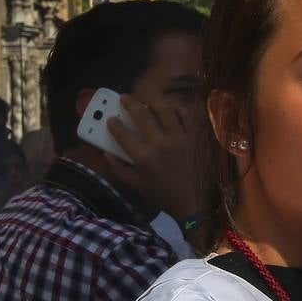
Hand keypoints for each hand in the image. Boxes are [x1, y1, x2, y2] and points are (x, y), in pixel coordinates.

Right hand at [105, 96, 200, 219]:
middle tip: (124, 98)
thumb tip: (106, 152)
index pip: (123, 133)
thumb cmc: (163, 195)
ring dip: (154, 103)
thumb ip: (119, 168)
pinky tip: (172, 111)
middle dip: (129, 103)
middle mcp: (161, 144)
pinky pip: (187, 116)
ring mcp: (180, 139)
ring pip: (166, 110)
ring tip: (149, 103)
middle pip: (142, 115)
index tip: (111, 119)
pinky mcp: (195, 138)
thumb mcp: (136, 185)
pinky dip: (178, 110)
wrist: (193, 202)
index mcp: (144, 157)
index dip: (113, 123)